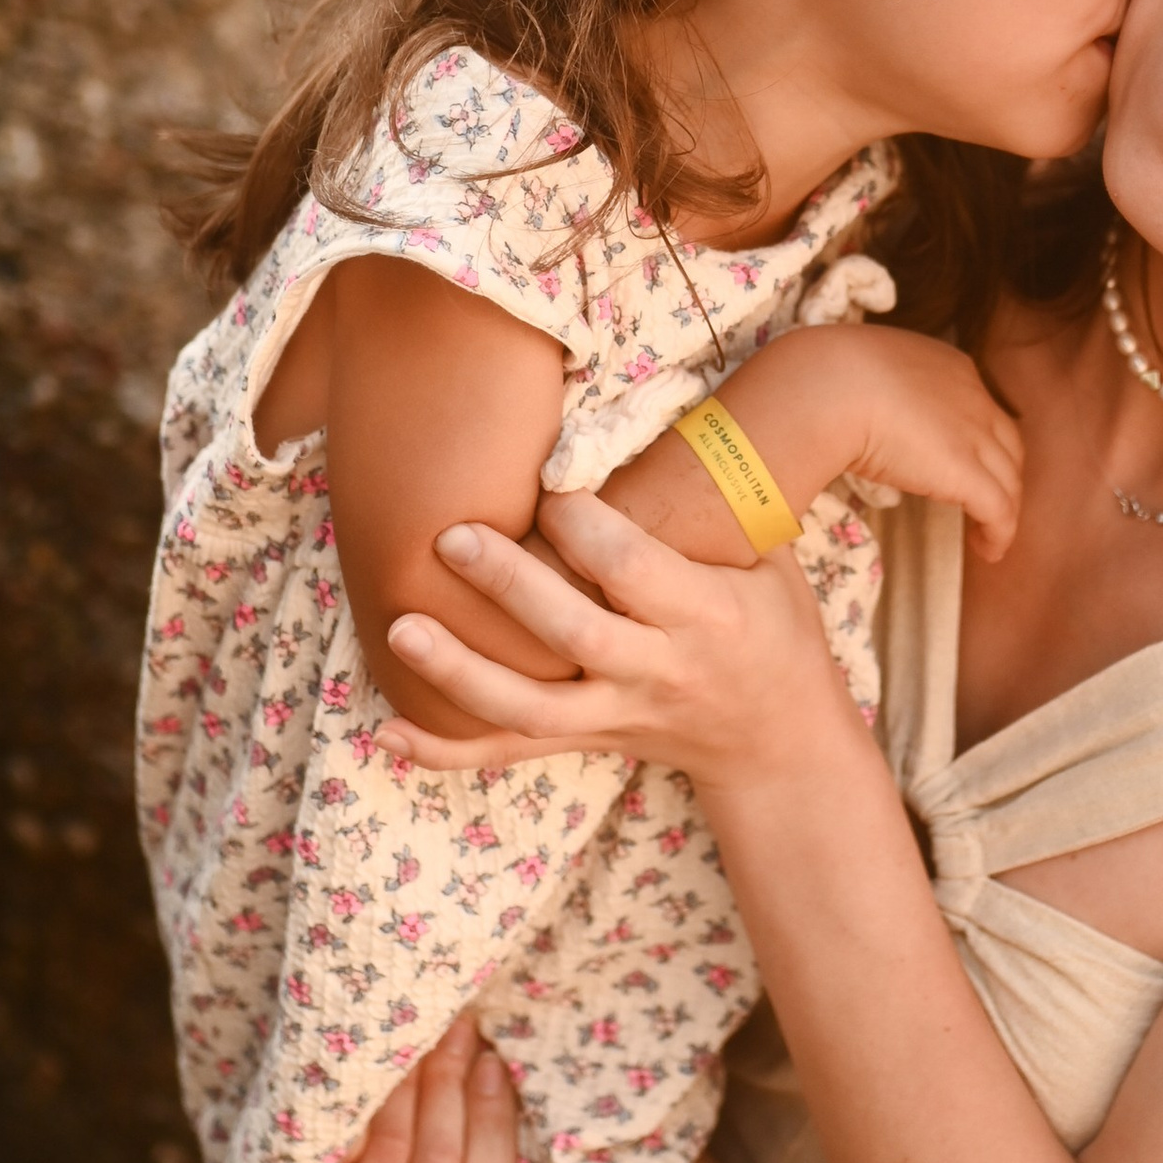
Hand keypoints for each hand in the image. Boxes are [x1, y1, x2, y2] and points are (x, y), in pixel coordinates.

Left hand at [371, 489, 864, 784]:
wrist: (778, 742)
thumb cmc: (772, 627)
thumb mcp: (770, 560)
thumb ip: (714, 501)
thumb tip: (658, 408)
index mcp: (708, 616)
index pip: (635, 570)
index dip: (586, 529)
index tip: (547, 485)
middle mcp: (660, 671)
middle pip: (575, 634)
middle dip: (510, 587)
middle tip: (450, 537)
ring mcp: (619, 715)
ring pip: (531, 707)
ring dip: (460, 672)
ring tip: (400, 627)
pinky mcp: (588, 740)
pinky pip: (509, 754)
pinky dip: (445, 750)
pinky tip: (384, 732)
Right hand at [713, 323, 1024, 561]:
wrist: (826, 388)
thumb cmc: (825, 379)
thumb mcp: (863, 376)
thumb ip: (873, 393)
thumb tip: (851, 417)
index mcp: (948, 367)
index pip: (980, 409)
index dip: (979, 442)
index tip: (964, 465)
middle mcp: (973, 397)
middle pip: (1007, 445)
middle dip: (1002, 475)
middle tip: (985, 503)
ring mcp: (974, 435)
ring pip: (1008, 480)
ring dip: (1003, 511)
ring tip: (989, 537)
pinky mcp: (966, 473)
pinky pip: (1000, 510)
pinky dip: (1000, 533)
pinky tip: (989, 550)